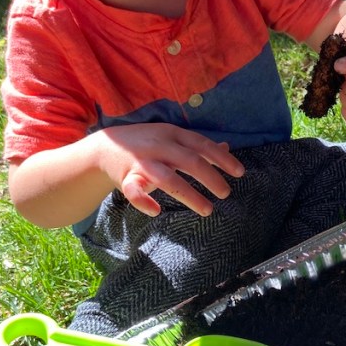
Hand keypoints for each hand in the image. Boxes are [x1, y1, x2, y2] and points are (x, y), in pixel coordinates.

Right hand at [98, 123, 244, 217]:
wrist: (105, 147)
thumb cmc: (146, 144)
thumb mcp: (172, 138)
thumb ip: (197, 145)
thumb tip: (227, 147)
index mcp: (172, 134)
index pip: (202, 144)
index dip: (222, 158)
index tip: (240, 173)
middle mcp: (159, 146)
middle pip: (189, 161)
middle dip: (210, 177)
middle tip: (226, 193)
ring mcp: (142, 162)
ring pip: (167, 179)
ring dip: (189, 195)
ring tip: (208, 210)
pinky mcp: (125, 178)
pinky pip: (134, 191)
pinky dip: (144, 202)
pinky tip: (157, 211)